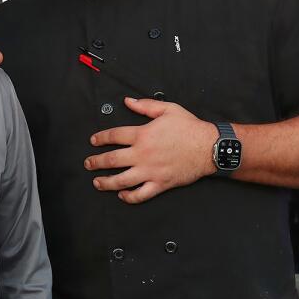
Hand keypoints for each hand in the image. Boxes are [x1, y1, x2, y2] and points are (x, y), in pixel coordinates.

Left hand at [85, 98, 218, 203]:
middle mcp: (143, 154)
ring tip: (97, 182)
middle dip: (96, 162)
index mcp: (142, 135)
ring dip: (106, 182)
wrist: (209, 147)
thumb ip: (145, 106)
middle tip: (88, 163)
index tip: (94, 141)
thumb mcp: (168, 109)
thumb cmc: (190, 128)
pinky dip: (129, 197)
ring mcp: (150, 171)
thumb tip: (128, 101)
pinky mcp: (160, 183)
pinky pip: (141, 194)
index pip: (114, 136)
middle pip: (111, 160)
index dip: (101, 138)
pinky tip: (122, 195)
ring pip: (121, 180)